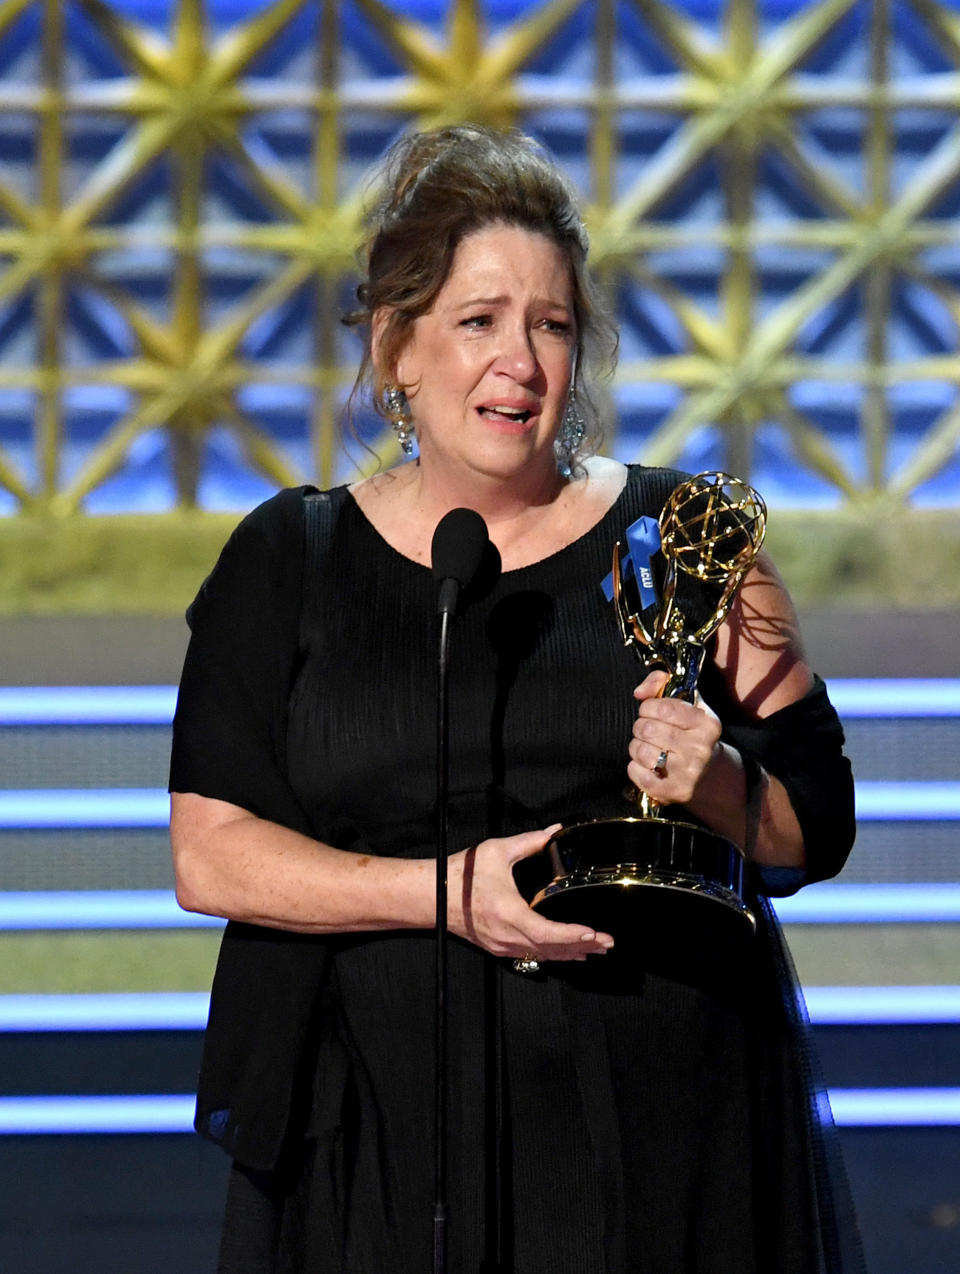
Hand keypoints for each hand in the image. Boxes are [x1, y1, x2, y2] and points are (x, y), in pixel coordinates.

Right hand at [448, 825, 613, 961]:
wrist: (431, 896)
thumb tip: (555, 830)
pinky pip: (531, 956)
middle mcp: (507, 936)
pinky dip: (553, 956)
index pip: (549, 933)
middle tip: (607, 944)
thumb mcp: (497, 851)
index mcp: (510, 913)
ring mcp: (502, 946)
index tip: (594, 934)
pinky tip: (568, 954)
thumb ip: (529, 841)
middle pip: (552, 950)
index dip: (573, 935)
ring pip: (543, 956)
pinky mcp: (498, 948)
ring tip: (595, 950)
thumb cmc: (461, 874)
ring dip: (570, 954)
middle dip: (582, 947)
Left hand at [627, 670, 722, 805]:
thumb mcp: (689, 704)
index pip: (664, 708)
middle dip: (640, 727)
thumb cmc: (693, 735)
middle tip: (647, 731)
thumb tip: (639, 692)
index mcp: (706, 724)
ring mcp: (687, 773)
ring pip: (640, 750)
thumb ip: (661, 683)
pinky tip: (646, 765)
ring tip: (647, 747)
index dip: (648, 707)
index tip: (650, 712)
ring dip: (636, 747)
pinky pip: (637, 773)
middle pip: (648, 729)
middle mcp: (699, 749)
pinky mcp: (672, 792)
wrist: (712, 778)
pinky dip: (634, 767)